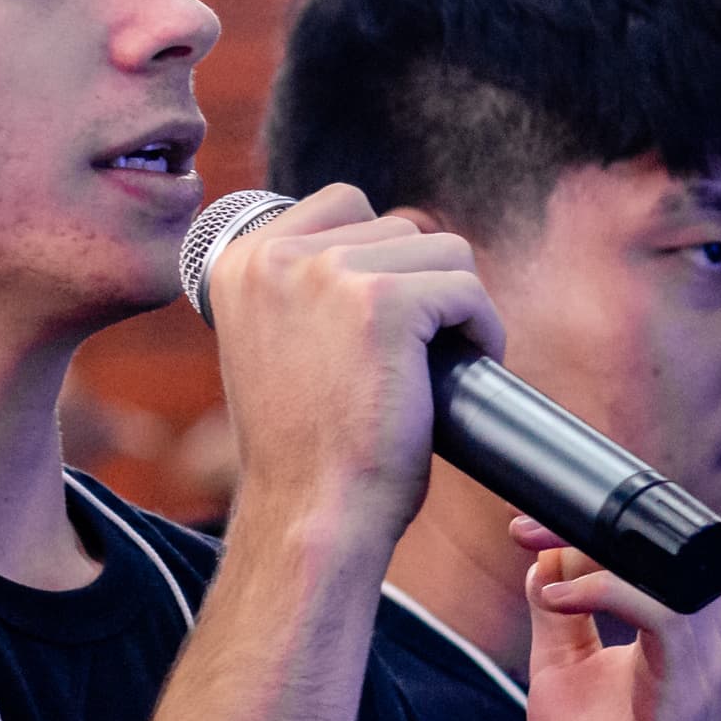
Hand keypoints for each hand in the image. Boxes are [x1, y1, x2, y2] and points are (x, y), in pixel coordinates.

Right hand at [199, 186, 505, 557]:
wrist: (311, 516)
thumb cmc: (304, 449)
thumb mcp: (275, 345)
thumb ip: (303, 287)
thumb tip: (390, 234)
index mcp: (237, 261)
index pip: (341, 204)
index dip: (381, 257)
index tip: (383, 322)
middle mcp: (274, 256)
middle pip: (397, 225)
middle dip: (420, 285)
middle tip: (416, 353)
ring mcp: (327, 273)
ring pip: (440, 249)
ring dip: (454, 304)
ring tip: (439, 362)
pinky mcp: (384, 302)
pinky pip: (466, 287)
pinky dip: (483, 329)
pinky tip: (468, 367)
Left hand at [518, 513, 720, 720]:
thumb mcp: (563, 676)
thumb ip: (560, 616)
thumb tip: (543, 558)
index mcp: (688, 631)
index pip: (654, 547)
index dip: (588, 522)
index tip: (521, 525)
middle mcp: (713, 640)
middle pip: (666, 543)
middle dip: (591, 522)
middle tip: (523, 526)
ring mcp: (711, 666)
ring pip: (670, 566)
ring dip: (596, 551)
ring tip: (535, 556)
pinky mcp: (692, 696)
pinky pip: (666, 612)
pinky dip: (607, 591)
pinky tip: (557, 601)